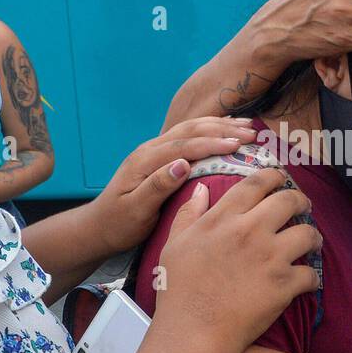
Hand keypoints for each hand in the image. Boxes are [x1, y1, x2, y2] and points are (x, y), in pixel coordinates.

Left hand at [89, 117, 258, 254]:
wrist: (99, 226)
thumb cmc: (119, 224)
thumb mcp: (136, 211)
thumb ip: (158, 186)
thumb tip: (183, 164)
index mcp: (145, 160)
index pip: (184, 145)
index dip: (212, 142)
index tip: (238, 144)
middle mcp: (150, 149)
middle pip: (190, 130)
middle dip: (222, 129)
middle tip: (252, 134)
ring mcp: (154, 150)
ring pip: (190, 129)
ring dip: (219, 126)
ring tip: (247, 127)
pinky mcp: (160, 156)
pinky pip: (188, 136)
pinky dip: (210, 131)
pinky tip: (227, 131)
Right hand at [154, 169, 321, 352]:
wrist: (194, 331)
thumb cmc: (179, 290)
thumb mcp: (174, 245)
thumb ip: (189, 214)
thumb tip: (201, 189)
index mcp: (223, 218)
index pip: (256, 184)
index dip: (273, 176)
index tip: (280, 178)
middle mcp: (250, 231)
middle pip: (289, 200)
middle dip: (301, 199)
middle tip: (304, 205)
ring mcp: (271, 258)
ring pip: (308, 233)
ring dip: (313, 236)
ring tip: (311, 241)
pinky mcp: (285, 285)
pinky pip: (311, 274)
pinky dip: (311, 277)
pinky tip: (305, 280)